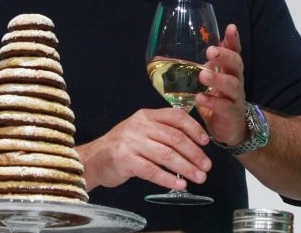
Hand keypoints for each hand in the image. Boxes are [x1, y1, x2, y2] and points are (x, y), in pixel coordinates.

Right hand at [77, 107, 211, 191]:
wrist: (93, 159)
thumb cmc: (123, 146)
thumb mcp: (142, 130)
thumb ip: (163, 130)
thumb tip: (194, 141)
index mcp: (147, 115)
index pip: (176, 117)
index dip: (194, 129)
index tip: (206, 142)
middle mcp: (140, 126)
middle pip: (175, 138)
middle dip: (195, 153)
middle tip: (207, 166)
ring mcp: (132, 143)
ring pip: (167, 155)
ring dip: (186, 168)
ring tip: (199, 177)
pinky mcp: (126, 161)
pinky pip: (152, 171)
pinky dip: (169, 179)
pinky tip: (180, 185)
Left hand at [195, 23, 249, 146]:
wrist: (230, 128)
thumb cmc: (216, 100)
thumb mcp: (203, 82)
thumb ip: (189, 69)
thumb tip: (160, 57)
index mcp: (229, 69)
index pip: (234, 51)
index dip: (233, 39)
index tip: (230, 27)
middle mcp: (235, 80)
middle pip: (236, 64)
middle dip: (225, 56)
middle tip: (211, 51)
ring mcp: (235, 97)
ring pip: (231, 84)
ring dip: (217, 79)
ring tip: (203, 75)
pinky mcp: (231, 113)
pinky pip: (223, 106)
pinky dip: (212, 101)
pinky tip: (200, 98)